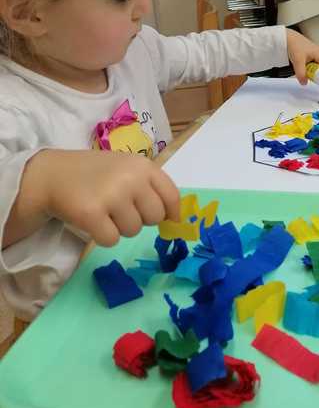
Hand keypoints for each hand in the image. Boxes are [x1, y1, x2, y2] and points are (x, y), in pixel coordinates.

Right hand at [17, 150, 179, 247]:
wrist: (54, 174)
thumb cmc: (96, 173)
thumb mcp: (127, 168)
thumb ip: (150, 187)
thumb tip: (175, 218)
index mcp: (143, 166)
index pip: (171, 196)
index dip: (172, 213)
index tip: (169, 221)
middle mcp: (131, 179)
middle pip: (154, 217)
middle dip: (141, 219)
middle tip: (121, 209)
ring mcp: (112, 196)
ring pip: (133, 231)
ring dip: (120, 227)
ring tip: (105, 211)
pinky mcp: (92, 214)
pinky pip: (112, 240)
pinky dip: (104, 236)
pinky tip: (93, 221)